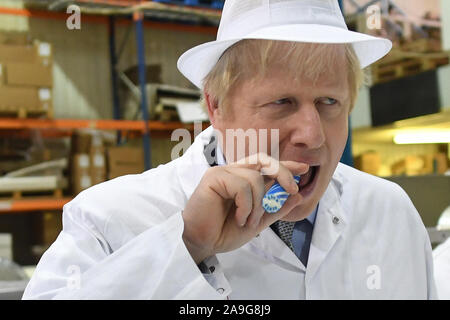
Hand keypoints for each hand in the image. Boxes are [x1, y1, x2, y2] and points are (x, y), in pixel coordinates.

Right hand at [182, 153, 308, 263]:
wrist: (202, 243)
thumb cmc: (224, 231)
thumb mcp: (258, 221)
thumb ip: (276, 208)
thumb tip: (297, 195)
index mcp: (243, 179)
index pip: (267, 165)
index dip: (286, 165)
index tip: (304, 170)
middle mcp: (233, 171)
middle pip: (264, 160)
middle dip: (283, 173)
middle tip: (293, 189)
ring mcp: (222, 172)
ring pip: (255, 178)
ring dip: (259, 204)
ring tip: (250, 222)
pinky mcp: (213, 178)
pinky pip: (241, 186)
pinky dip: (246, 206)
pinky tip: (240, 218)